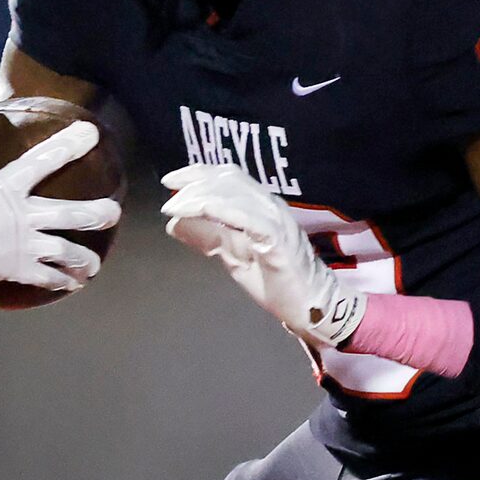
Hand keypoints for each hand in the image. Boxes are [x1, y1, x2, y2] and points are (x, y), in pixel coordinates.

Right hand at [0, 99, 121, 295]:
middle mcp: (18, 218)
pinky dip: (65, 281)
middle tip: (114, 211)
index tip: (92, 134)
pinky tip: (75, 282)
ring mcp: (19, 247)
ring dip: (86, 259)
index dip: (69, 146)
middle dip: (98, 213)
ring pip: (66, 252)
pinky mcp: (14, 270)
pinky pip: (48, 278)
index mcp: (3, 188)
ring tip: (94, 263)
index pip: (43, 162)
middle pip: (70, 215)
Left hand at [159, 164, 366, 348]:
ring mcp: (277, 221)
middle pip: (230, 180)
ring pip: (237, 195)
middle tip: (170, 196)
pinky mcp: (279, 241)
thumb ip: (209, 237)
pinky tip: (203, 212)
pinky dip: (223, 211)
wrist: (310, 306)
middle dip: (195, 183)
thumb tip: (173, 224)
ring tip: (176, 207)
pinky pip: (250, 219)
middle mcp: (270, 206)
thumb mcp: (233, 255)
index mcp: (260, 206)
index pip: (228, 177)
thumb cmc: (275, 280)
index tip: (171, 180)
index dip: (198, 173)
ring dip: (202, 197)